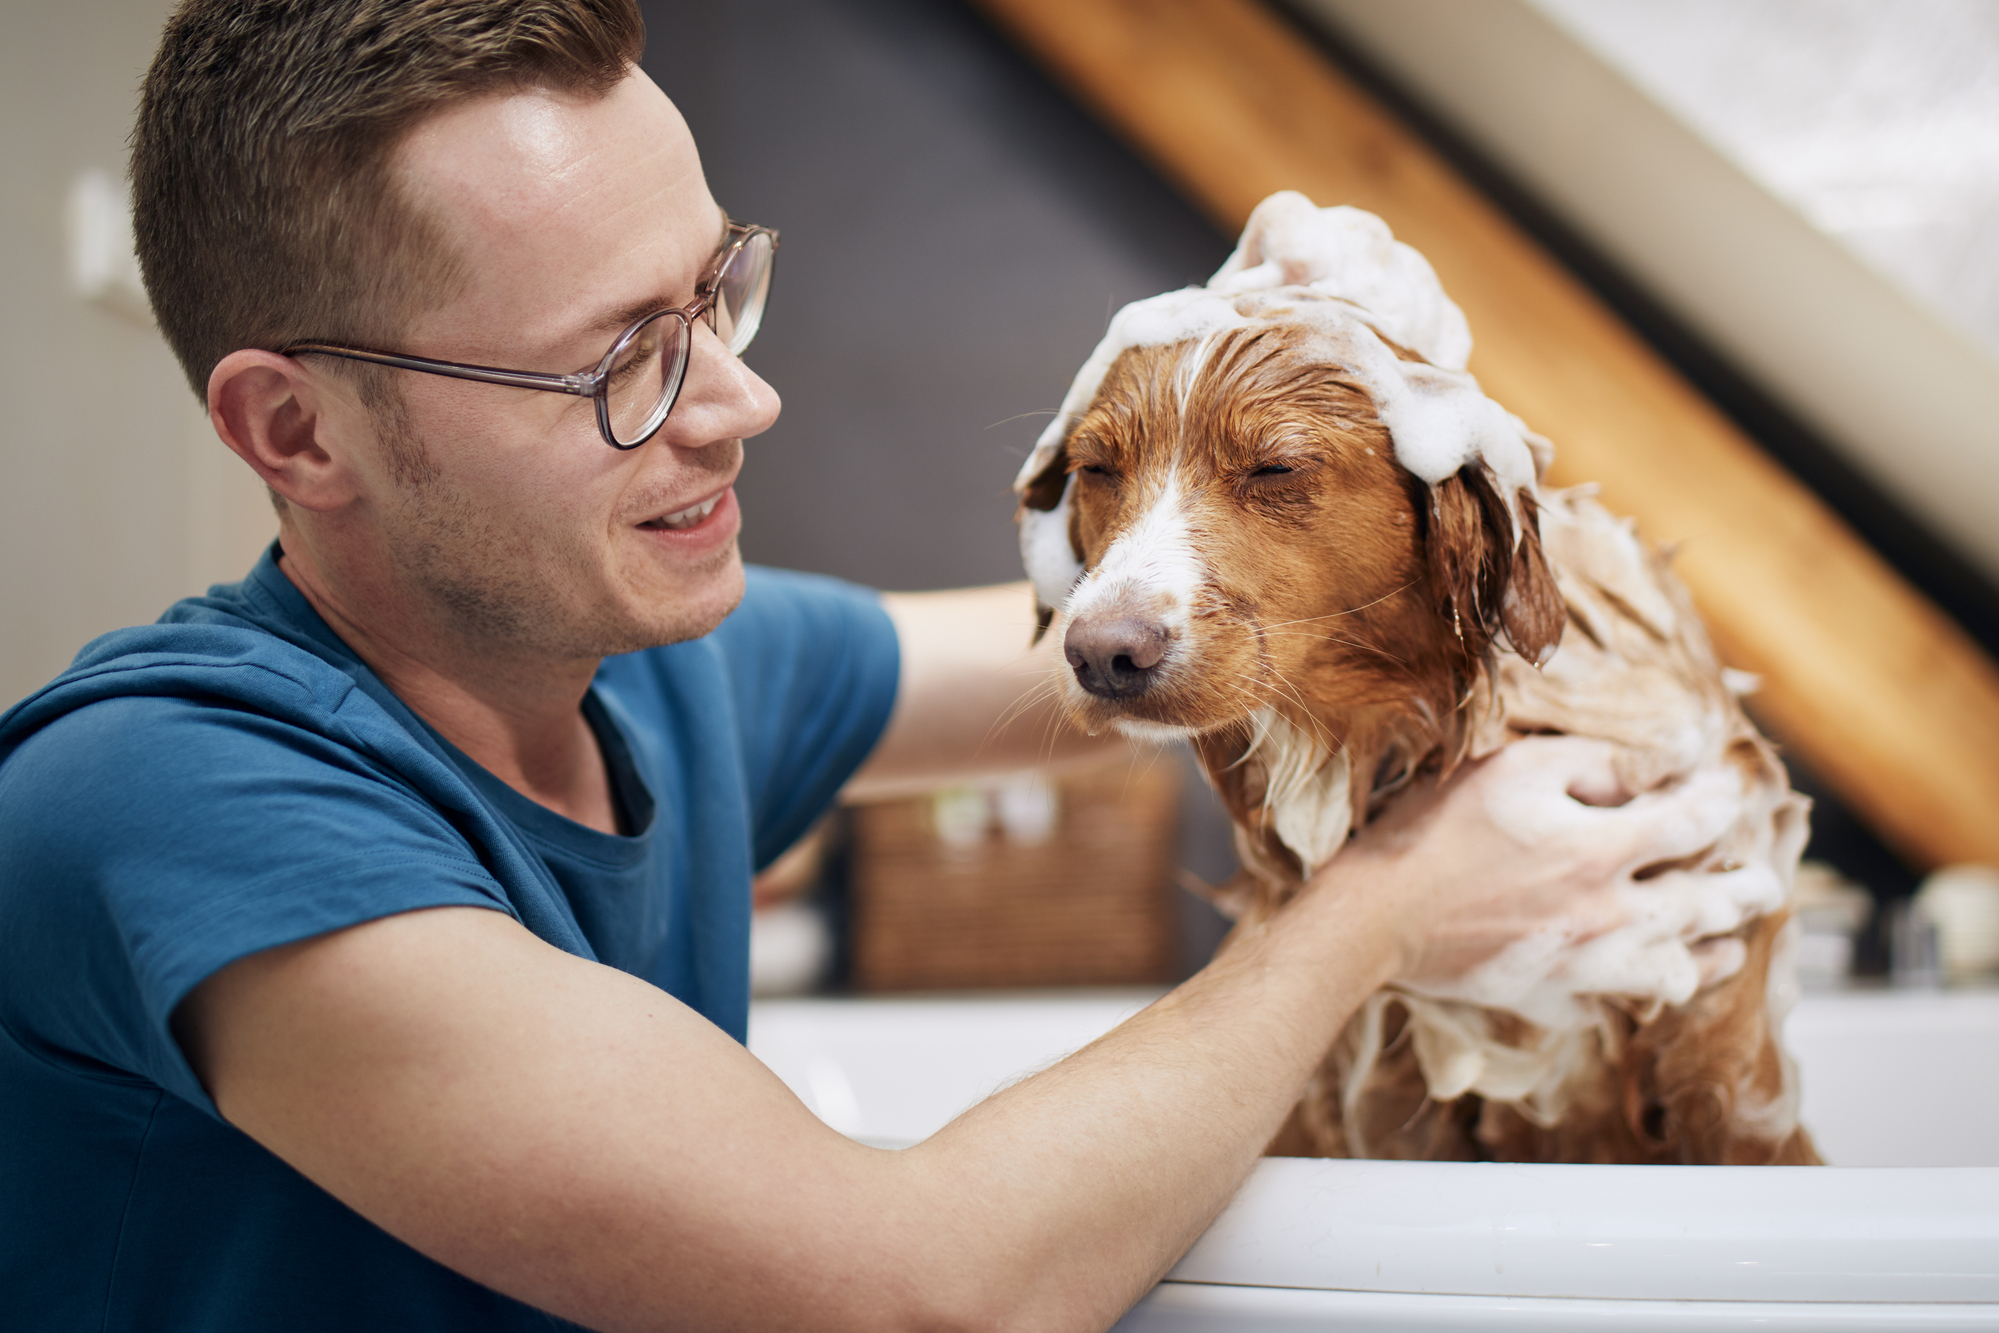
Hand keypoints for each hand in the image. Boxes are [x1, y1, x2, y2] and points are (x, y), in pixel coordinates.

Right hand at [1329, 736, 1742, 991]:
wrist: (1375, 918)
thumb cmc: (1435, 832)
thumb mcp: (1511, 768)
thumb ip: (1590, 764)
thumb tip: (1651, 772)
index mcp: (1602, 848)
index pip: (1695, 821)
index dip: (1723, 800)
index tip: (1732, 788)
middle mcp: (1610, 912)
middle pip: (1708, 904)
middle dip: (1746, 887)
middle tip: (1765, 879)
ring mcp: (1586, 961)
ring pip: (1682, 964)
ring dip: (1718, 948)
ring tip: (1735, 939)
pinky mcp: (1556, 991)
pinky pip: (1628, 997)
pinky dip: (1659, 985)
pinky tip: (1664, 976)